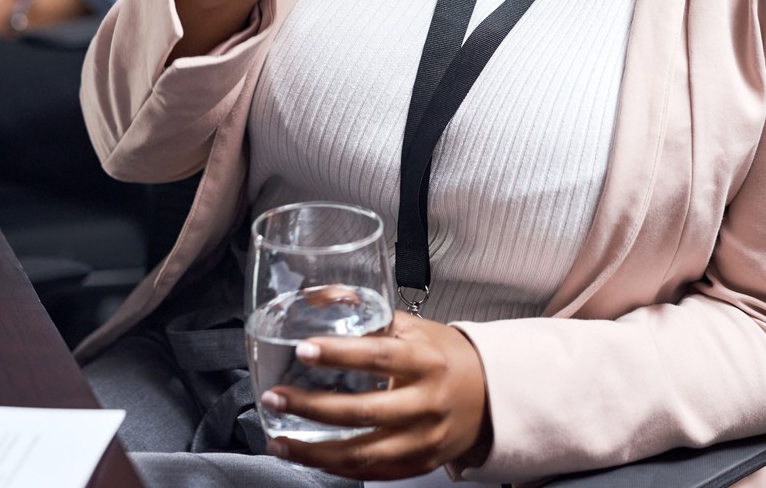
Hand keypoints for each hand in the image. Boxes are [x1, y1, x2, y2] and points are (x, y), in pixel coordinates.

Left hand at [264, 313, 491, 479]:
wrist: (490, 396)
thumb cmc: (445, 357)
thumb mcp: (414, 328)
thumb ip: (369, 315)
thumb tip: (322, 296)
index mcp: (425, 361)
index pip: (378, 357)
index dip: (339, 353)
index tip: (304, 349)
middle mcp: (426, 403)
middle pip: (365, 412)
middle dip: (313, 408)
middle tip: (276, 398)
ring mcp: (424, 439)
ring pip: (364, 454)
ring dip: (315, 452)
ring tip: (279, 442)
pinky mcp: (420, 464)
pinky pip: (373, 473)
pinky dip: (337, 469)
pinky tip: (309, 458)